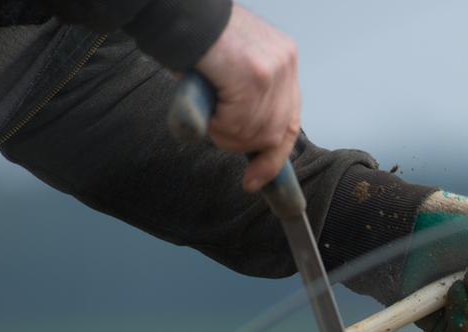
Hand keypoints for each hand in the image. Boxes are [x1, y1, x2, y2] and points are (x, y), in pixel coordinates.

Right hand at [196, 6, 300, 191]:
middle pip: (274, 132)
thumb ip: (246, 99)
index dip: (274, 156)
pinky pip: (237, 122)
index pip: (290, 121)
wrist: (178, 12)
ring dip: (224, 133)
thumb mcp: (232, 69)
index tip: (257, 179)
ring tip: (206, 111)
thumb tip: (246, 139)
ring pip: (254, 132)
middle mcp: (285, 64)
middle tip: (217, 135)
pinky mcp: (254, 75)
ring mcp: (272, 70)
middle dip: (243, 145)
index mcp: (284, 61)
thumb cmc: (197, 39)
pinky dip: (216, 125)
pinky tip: (205, 105)